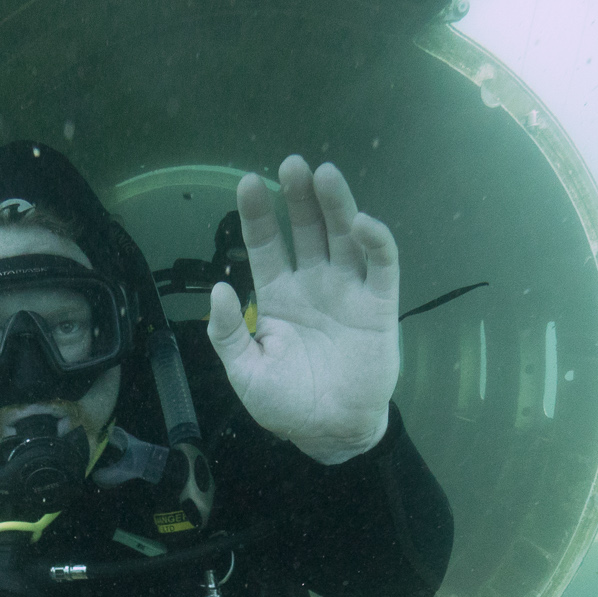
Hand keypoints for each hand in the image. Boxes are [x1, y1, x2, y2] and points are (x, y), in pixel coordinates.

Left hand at [207, 156, 400, 464]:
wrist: (329, 432)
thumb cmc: (286, 404)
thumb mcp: (245, 372)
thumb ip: (227, 333)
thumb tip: (217, 289)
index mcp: (278, 297)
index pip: (265, 245)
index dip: (258, 215)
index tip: (248, 183)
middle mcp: (313, 284)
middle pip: (307, 230)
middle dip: (299, 198)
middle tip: (291, 164)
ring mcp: (348, 291)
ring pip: (343, 237)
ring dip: (336, 205)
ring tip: (324, 175)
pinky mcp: (379, 306)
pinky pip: (380, 266)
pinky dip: (375, 241)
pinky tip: (362, 222)